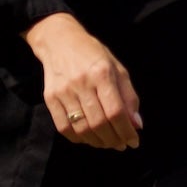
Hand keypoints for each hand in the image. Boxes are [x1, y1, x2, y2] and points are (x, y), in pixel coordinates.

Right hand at [24, 13, 142, 149]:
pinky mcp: (50, 98)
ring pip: (82, 129)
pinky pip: (64, 127)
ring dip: (98, 142)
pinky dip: (78, 139)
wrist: (59, 42)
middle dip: (113, 140)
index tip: (133, 142)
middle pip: (99, 123)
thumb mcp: (117, 69)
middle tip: (120, 144)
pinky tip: (88, 137)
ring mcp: (64, 91)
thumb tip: (136, 125)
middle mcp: (82, 83)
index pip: (116, 111)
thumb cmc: (93, 55)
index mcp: (102, 73)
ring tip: (107, 142)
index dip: (126, 131)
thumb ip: (129, 97)